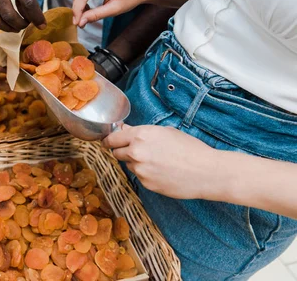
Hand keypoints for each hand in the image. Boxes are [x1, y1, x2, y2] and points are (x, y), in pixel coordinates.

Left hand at [103, 125, 221, 199]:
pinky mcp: (146, 184)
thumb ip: (142, 132)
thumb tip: (125, 130)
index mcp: (140, 135)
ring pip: (129, 165)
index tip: (108, 142)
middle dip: (122, 151)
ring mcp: (140, 169)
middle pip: (116, 153)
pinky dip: (146, 174)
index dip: (109, 140)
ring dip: (136, 163)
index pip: (113, 139)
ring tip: (157, 162)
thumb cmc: (190, 148)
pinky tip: (162, 172)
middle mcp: (136, 152)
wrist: (206, 172)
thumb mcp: (166, 132)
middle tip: (134, 152)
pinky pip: (139, 177)